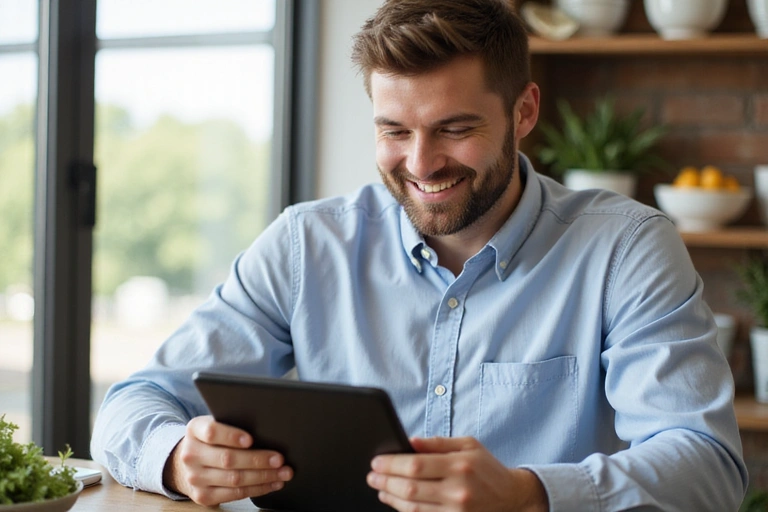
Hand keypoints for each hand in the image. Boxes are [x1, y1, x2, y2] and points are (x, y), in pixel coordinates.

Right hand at [162, 415, 292, 505]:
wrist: (188, 463)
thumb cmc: (212, 439)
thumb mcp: (217, 424)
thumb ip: (234, 423)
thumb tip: (268, 429)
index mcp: (195, 429)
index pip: (211, 431)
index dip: (232, 436)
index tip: (251, 439)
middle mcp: (191, 454)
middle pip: (227, 459)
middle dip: (258, 460)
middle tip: (279, 459)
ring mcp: (195, 477)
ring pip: (234, 479)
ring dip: (263, 477)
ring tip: (283, 473)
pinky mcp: (203, 496)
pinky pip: (235, 494)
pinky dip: (258, 489)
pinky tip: (272, 483)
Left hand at [367, 436, 547, 511]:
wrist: (513, 499)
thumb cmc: (487, 469)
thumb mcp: (468, 445)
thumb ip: (437, 443)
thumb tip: (409, 441)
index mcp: (460, 465)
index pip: (416, 465)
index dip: (391, 464)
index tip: (376, 461)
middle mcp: (458, 490)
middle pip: (410, 487)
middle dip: (385, 481)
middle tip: (372, 476)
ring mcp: (456, 511)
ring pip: (413, 507)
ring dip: (391, 497)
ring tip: (380, 488)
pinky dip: (405, 510)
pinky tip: (395, 501)